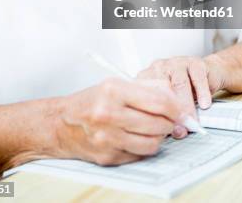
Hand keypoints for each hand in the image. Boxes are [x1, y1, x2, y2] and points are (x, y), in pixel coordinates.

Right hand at [54, 77, 186, 165]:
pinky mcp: (108, 157)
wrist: (62, 124)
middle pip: (158, 124)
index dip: (175, 107)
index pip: (159, 102)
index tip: (179, 110)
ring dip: (159, 137)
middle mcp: (109, 114)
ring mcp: (108, 138)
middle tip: (169, 120)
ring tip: (153, 129)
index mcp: (113, 91)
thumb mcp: (116, 84)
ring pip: (152, 143)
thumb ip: (148, 88)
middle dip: (169, 123)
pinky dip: (144, 147)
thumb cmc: (91, 102)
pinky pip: (139, 155)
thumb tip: (174, 99)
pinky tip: (138, 138)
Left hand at [137, 55, 227, 137]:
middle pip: (162, 89)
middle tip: (179, 129)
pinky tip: (204, 105)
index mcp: (149, 77)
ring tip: (191, 121)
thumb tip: (172, 132)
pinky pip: (197, 77)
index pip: (146, 94)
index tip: (162, 131)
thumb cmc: (188, 89)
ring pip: (180, 84)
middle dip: (171, 112)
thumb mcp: (173, 102)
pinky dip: (202, 93)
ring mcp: (178, 63)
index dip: (154, 113)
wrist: (210, 72)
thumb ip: (169, 115)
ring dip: (186, 106)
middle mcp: (161, 68)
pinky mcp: (195, 62)